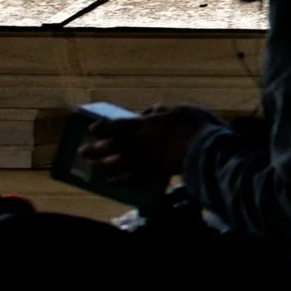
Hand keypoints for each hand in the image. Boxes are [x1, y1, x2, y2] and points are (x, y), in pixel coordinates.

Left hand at [77, 103, 220, 187]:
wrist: (207, 149)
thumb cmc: (198, 126)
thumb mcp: (182, 109)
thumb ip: (163, 110)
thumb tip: (151, 110)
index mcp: (148, 123)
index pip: (119, 125)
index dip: (103, 128)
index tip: (91, 130)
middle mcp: (142, 141)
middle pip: (114, 145)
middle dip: (97, 149)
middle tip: (82, 151)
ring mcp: (148, 158)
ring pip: (119, 162)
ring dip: (103, 165)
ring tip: (93, 167)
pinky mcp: (155, 173)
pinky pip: (133, 177)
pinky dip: (121, 180)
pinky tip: (113, 181)